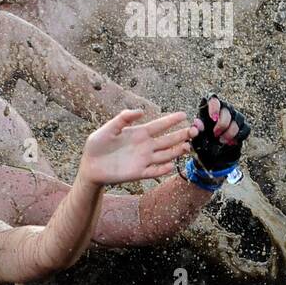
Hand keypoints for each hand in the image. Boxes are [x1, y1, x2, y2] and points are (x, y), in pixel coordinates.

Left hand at [78, 110, 196, 185]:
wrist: (90, 166)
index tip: (184, 114)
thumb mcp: (108, 129)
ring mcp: (143, 160)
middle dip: (182, 135)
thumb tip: (141, 111)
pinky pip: (154, 171)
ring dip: (177, 151)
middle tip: (195, 130)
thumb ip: (123, 118)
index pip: (159, 125)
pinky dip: (162, 169)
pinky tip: (170, 165)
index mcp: (138, 133)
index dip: (172, 120)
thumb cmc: (97, 146)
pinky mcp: (138, 173)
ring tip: (188, 146)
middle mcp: (145, 146)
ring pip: (166, 155)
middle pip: (168, 140)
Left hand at [190, 95, 249, 168]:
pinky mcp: (244, 126)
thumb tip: (197, 122)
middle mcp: (223, 109)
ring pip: (238, 118)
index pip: (213, 98)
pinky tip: (231, 142)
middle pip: (227, 109)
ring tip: (222, 141)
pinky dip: (238, 136)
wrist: (213, 154)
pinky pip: (246, 128)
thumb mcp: (195, 136)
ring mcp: (235, 116)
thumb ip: (196, 129)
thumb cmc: (202, 141)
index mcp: (208, 108)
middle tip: (215, 134)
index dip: (214, 106)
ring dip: (230, 131)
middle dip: (222, 123)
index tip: (213, 118)